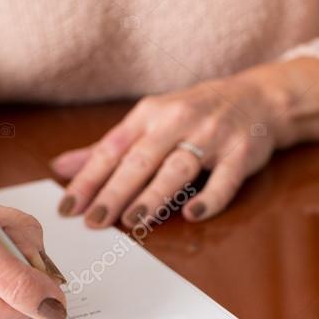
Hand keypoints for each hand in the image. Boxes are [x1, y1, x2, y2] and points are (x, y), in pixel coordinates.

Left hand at [51, 73, 285, 227]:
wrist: (258, 97)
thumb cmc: (194, 114)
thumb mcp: (148, 122)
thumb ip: (106, 149)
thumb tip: (60, 168)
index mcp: (150, 115)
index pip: (112, 149)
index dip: (88, 179)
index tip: (68, 208)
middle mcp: (178, 121)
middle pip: (140, 160)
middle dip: (114, 191)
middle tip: (93, 220)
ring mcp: (212, 136)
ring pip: (178, 168)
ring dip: (154, 195)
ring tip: (133, 220)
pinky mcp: (242, 152)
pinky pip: (225, 178)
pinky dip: (210, 197)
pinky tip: (191, 214)